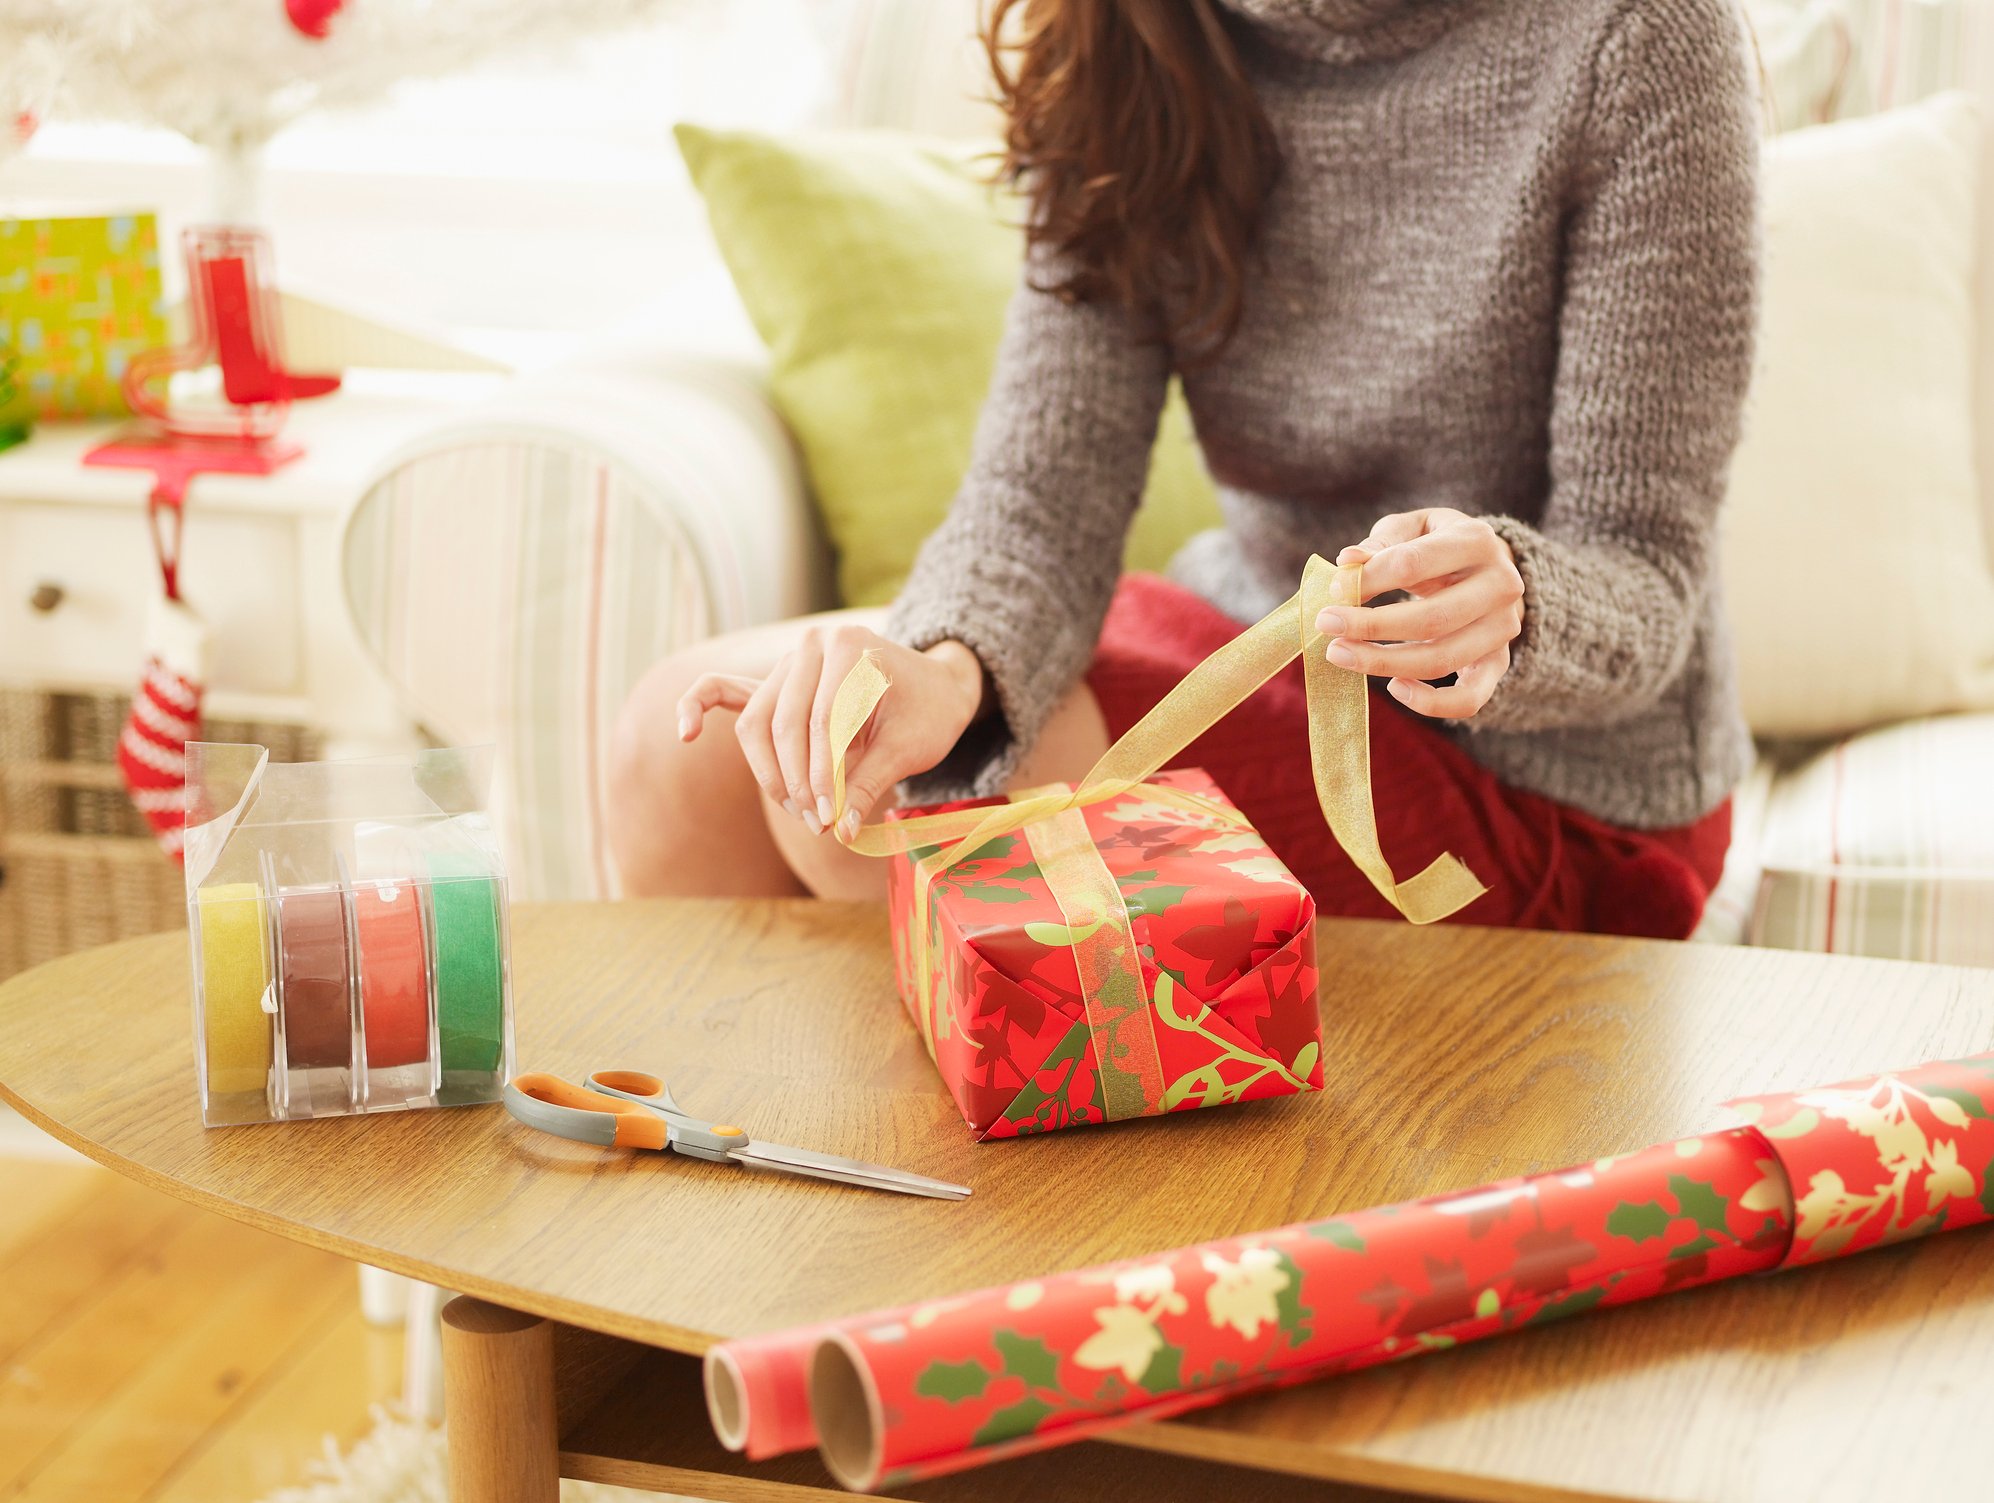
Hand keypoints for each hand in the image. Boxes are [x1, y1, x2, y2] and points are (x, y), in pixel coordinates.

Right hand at [677, 626, 985, 838]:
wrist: (935, 686)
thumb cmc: (927, 713)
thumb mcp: (910, 747)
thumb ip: (869, 783)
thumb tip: (840, 831)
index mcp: (849, 647)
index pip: (822, 720)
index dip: (823, 775)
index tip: (830, 817)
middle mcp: (811, 646)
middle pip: (783, 723)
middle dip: (796, 781)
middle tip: (818, 823)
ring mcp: (787, 664)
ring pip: (756, 724)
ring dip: (771, 773)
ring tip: (800, 812)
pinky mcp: (772, 684)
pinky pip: (723, 691)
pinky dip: (698, 707)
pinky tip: (685, 734)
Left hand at [1315, 508, 1523, 719]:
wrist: (1489, 566)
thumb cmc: (1438, 545)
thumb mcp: (1414, 528)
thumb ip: (1381, 543)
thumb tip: (1347, 560)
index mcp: (1477, 541)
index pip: (1413, 563)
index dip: (1369, 579)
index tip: (1333, 588)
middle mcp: (1500, 586)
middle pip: (1431, 619)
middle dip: (1370, 626)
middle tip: (1326, 625)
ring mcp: (1503, 628)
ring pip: (1442, 660)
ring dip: (1384, 663)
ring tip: (1341, 654)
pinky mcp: (1500, 662)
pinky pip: (1469, 698)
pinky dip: (1430, 702)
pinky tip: (1395, 688)